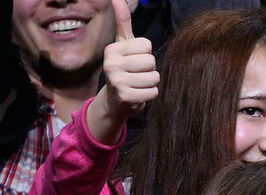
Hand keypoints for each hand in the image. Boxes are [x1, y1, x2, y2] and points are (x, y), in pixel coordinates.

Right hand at [105, 0, 158, 115]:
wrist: (115, 102)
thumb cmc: (124, 70)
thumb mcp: (123, 45)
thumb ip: (123, 22)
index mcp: (112, 49)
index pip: (147, 45)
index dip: (145, 54)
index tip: (134, 61)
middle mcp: (111, 64)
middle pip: (151, 61)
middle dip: (149, 70)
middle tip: (136, 75)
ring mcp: (117, 81)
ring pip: (154, 77)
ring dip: (150, 83)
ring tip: (137, 84)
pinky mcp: (126, 97)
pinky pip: (153, 92)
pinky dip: (150, 95)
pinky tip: (138, 95)